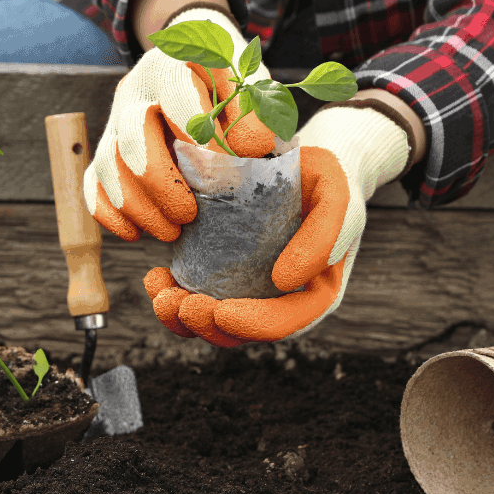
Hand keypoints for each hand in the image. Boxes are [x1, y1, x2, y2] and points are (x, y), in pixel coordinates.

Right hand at [83, 7, 275, 241]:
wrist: (196, 70)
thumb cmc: (229, 83)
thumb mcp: (250, 83)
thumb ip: (256, 111)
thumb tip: (248, 151)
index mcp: (172, 66)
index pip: (178, 100)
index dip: (202, 139)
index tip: (229, 170)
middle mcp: (135, 90)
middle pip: (133, 138)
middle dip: (161, 185)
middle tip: (190, 214)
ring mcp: (115, 121)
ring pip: (109, 166)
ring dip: (138, 206)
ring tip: (172, 231)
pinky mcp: (107, 148)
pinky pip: (93, 183)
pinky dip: (110, 213)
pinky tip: (136, 232)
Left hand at [144, 106, 413, 344]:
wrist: (302, 161)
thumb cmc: (324, 179)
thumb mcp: (336, 196)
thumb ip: (325, 235)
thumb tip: (284, 281)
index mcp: (314, 292)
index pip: (285, 322)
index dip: (253, 325)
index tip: (221, 312)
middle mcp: (281, 299)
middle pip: (243, 332)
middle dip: (208, 326)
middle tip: (181, 305)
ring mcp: (249, 289)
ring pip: (213, 321)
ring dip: (182, 318)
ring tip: (162, 297)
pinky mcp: (222, 272)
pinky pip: (196, 294)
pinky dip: (172, 292)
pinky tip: (156, 277)